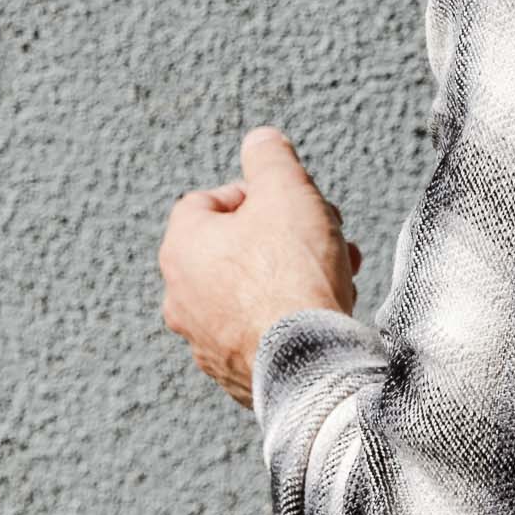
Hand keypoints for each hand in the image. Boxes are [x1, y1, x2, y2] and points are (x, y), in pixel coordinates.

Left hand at [157, 125, 358, 409]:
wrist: (307, 361)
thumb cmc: (291, 274)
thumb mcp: (286, 190)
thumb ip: (270, 156)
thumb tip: (260, 139)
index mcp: (181, 247)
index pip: (208, 201)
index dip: (255, 194)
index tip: (290, 203)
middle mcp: (180, 297)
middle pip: (233, 248)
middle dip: (282, 237)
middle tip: (322, 237)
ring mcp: (203, 341)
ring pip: (248, 293)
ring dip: (288, 277)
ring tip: (335, 276)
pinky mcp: (232, 374)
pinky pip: (258, 333)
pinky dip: (285, 320)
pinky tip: (321, 315)